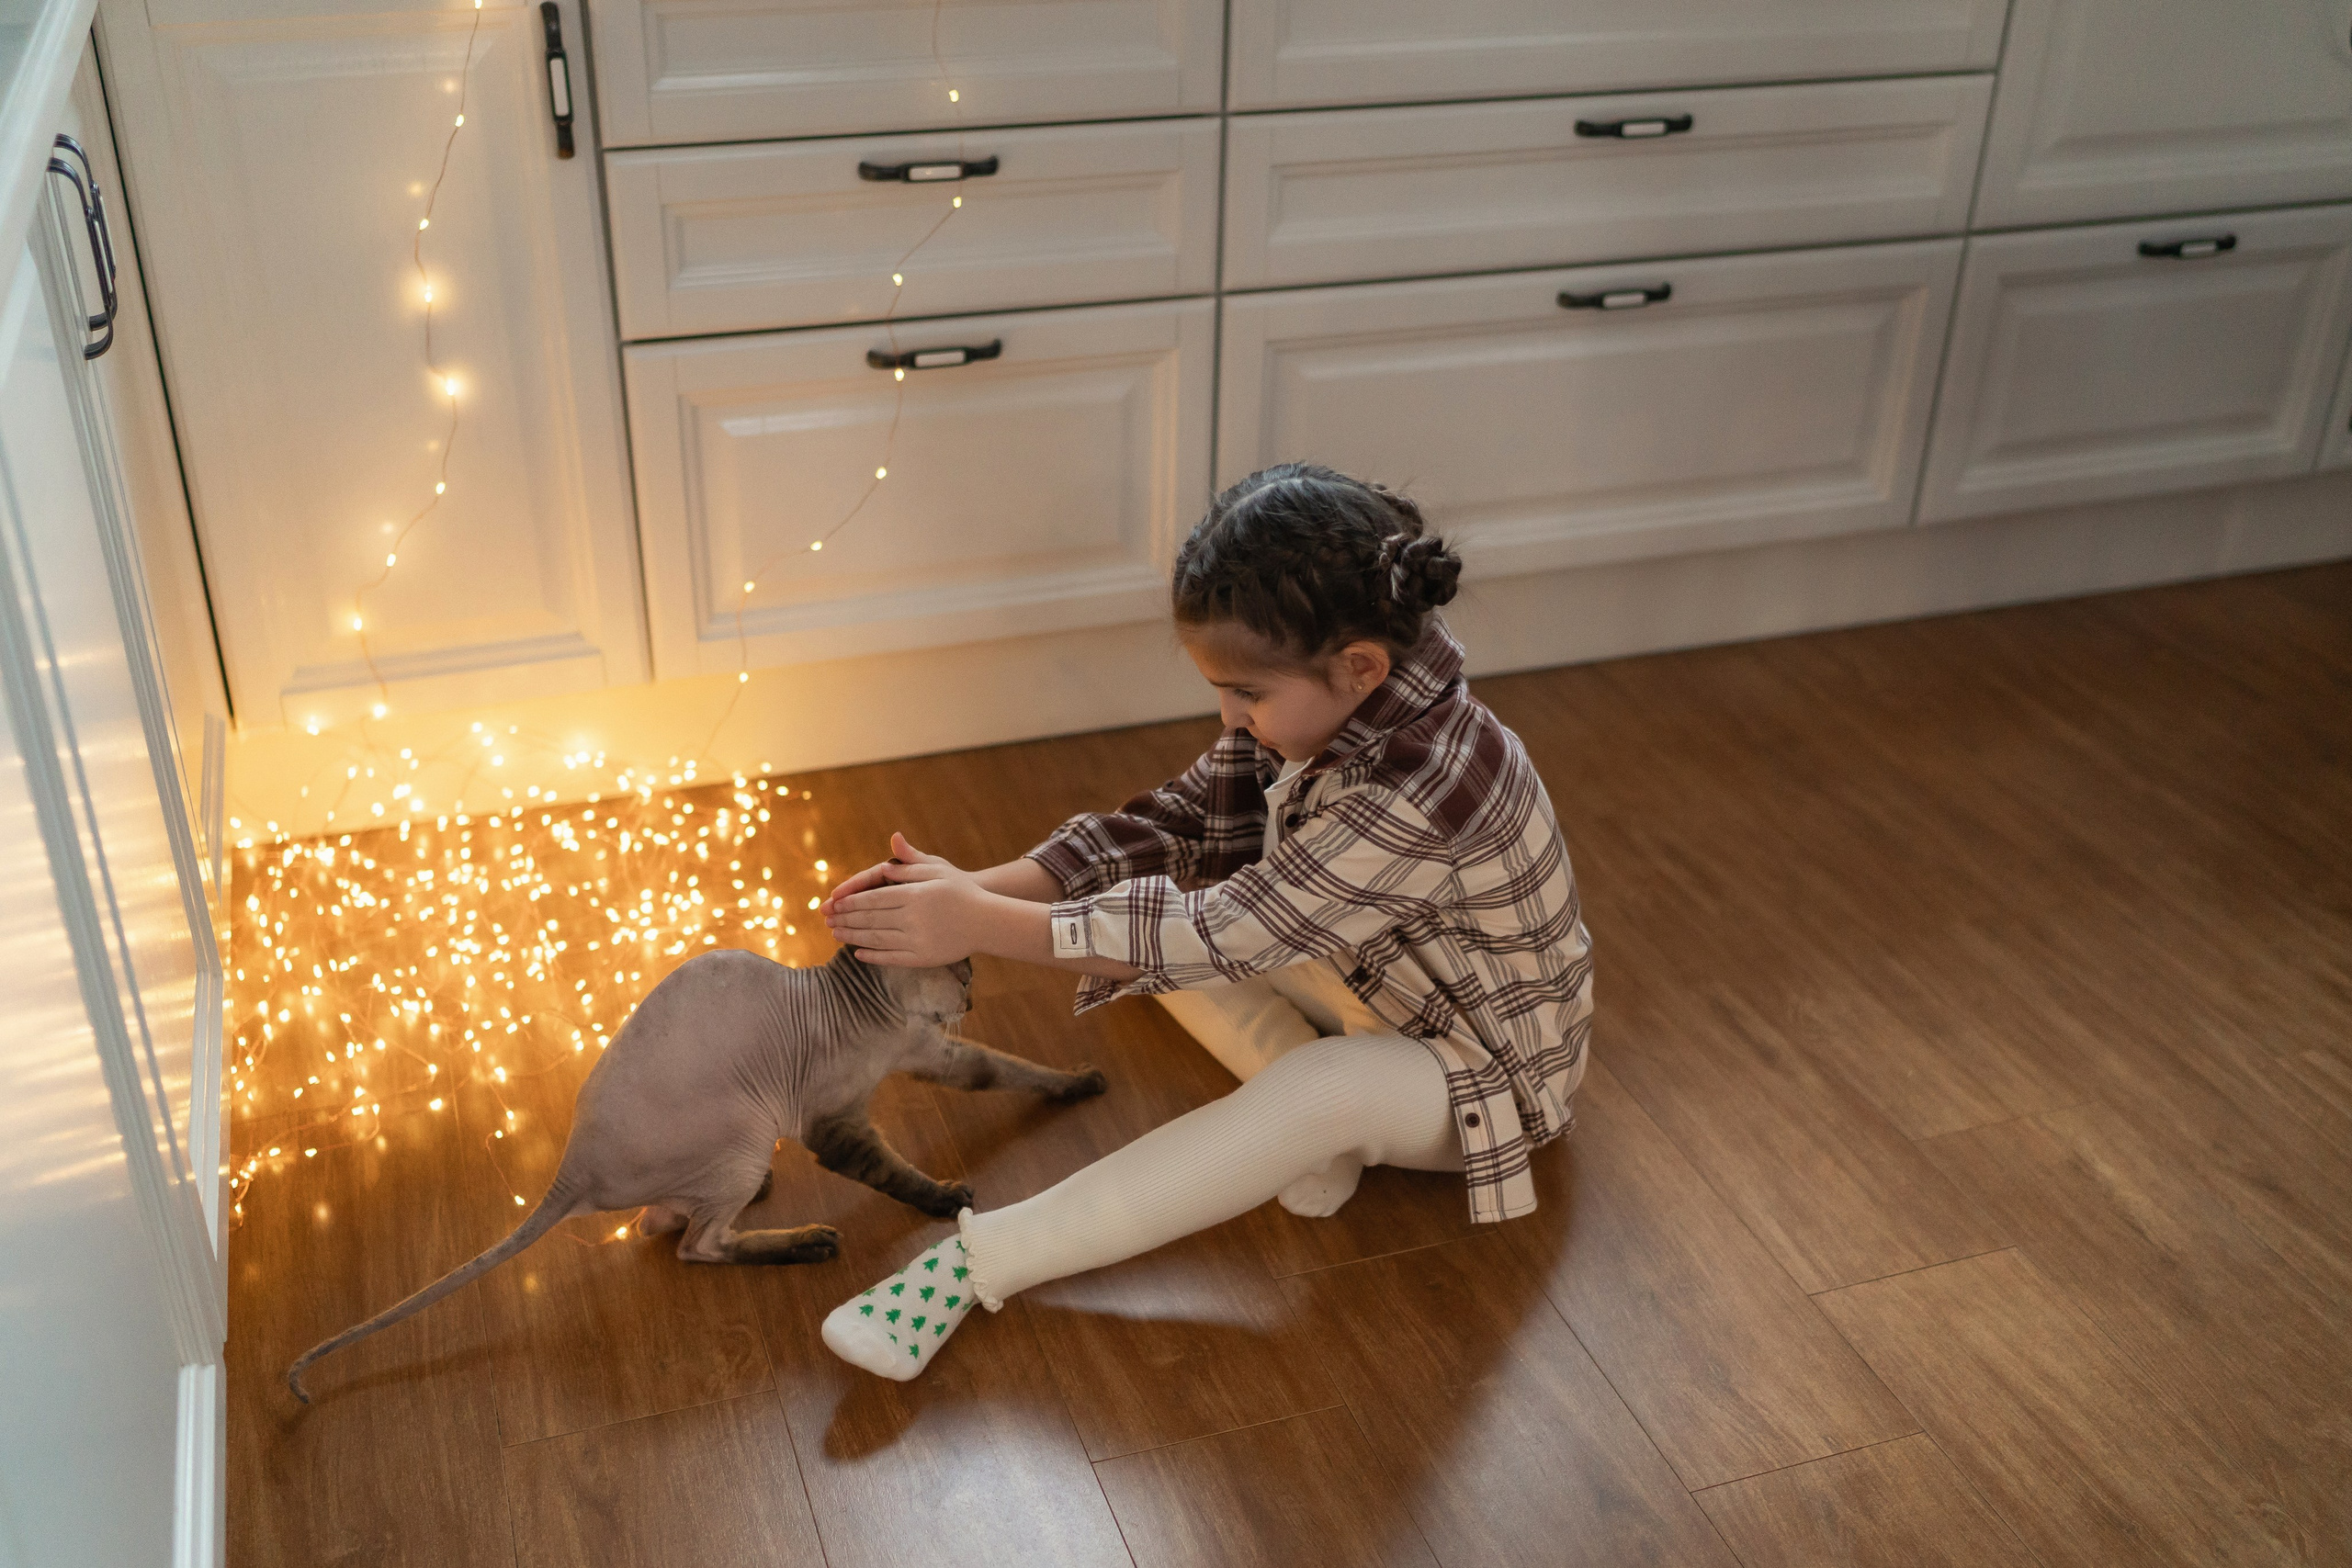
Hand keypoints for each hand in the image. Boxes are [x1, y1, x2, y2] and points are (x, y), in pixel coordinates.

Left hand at [824, 835, 990, 966]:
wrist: (987, 921)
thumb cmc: (962, 891)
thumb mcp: (938, 869)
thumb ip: (910, 863)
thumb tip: (891, 842)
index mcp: (915, 895)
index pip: (872, 898)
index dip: (849, 901)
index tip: (833, 903)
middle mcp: (913, 918)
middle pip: (870, 919)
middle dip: (845, 919)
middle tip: (826, 919)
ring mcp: (917, 940)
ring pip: (876, 940)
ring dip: (852, 937)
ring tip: (836, 934)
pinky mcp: (923, 958)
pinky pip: (891, 958)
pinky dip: (872, 956)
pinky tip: (858, 953)